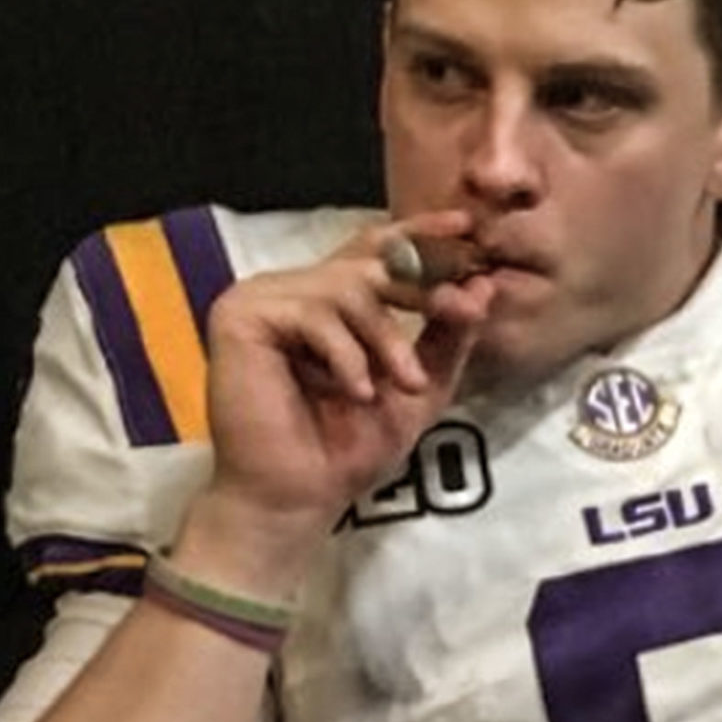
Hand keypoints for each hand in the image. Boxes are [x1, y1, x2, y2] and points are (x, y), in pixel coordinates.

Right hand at [187, 212, 493, 567]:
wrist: (299, 495)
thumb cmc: (350, 447)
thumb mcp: (420, 386)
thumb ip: (447, 336)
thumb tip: (483, 289)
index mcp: (329, 301)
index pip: (375, 250)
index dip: (419, 233)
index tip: (466, 225)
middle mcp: (293, 290)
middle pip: (369, 260)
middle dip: (423, 286)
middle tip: (459, 310)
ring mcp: (262, 299)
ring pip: (347, 286)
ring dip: (387, 337)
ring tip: (402, 383)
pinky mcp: (238, 316)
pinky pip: (311, 311)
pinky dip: (345, 355)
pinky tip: (355, 392)